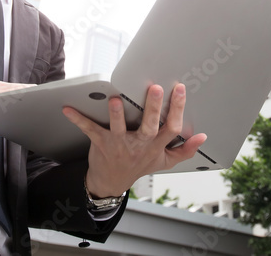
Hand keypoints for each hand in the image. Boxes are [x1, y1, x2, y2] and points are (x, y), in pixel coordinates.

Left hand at [63, 82, 206, 197]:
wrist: (111, 183)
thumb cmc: (139, 166)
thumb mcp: (164, 162)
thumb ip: (184, 151)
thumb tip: (202, 137)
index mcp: (156, 146)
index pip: (172, 128)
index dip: (177, 109)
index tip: (179, 89)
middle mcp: (139, 144)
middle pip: (150, 126)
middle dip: (153, 108)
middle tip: (155, 88)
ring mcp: (119, 144)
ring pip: (119, 128)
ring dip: (116, 115)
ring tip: (116, 100)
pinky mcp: (101, 143)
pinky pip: (89, 129)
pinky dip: (78, 119)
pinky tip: (68, 108)